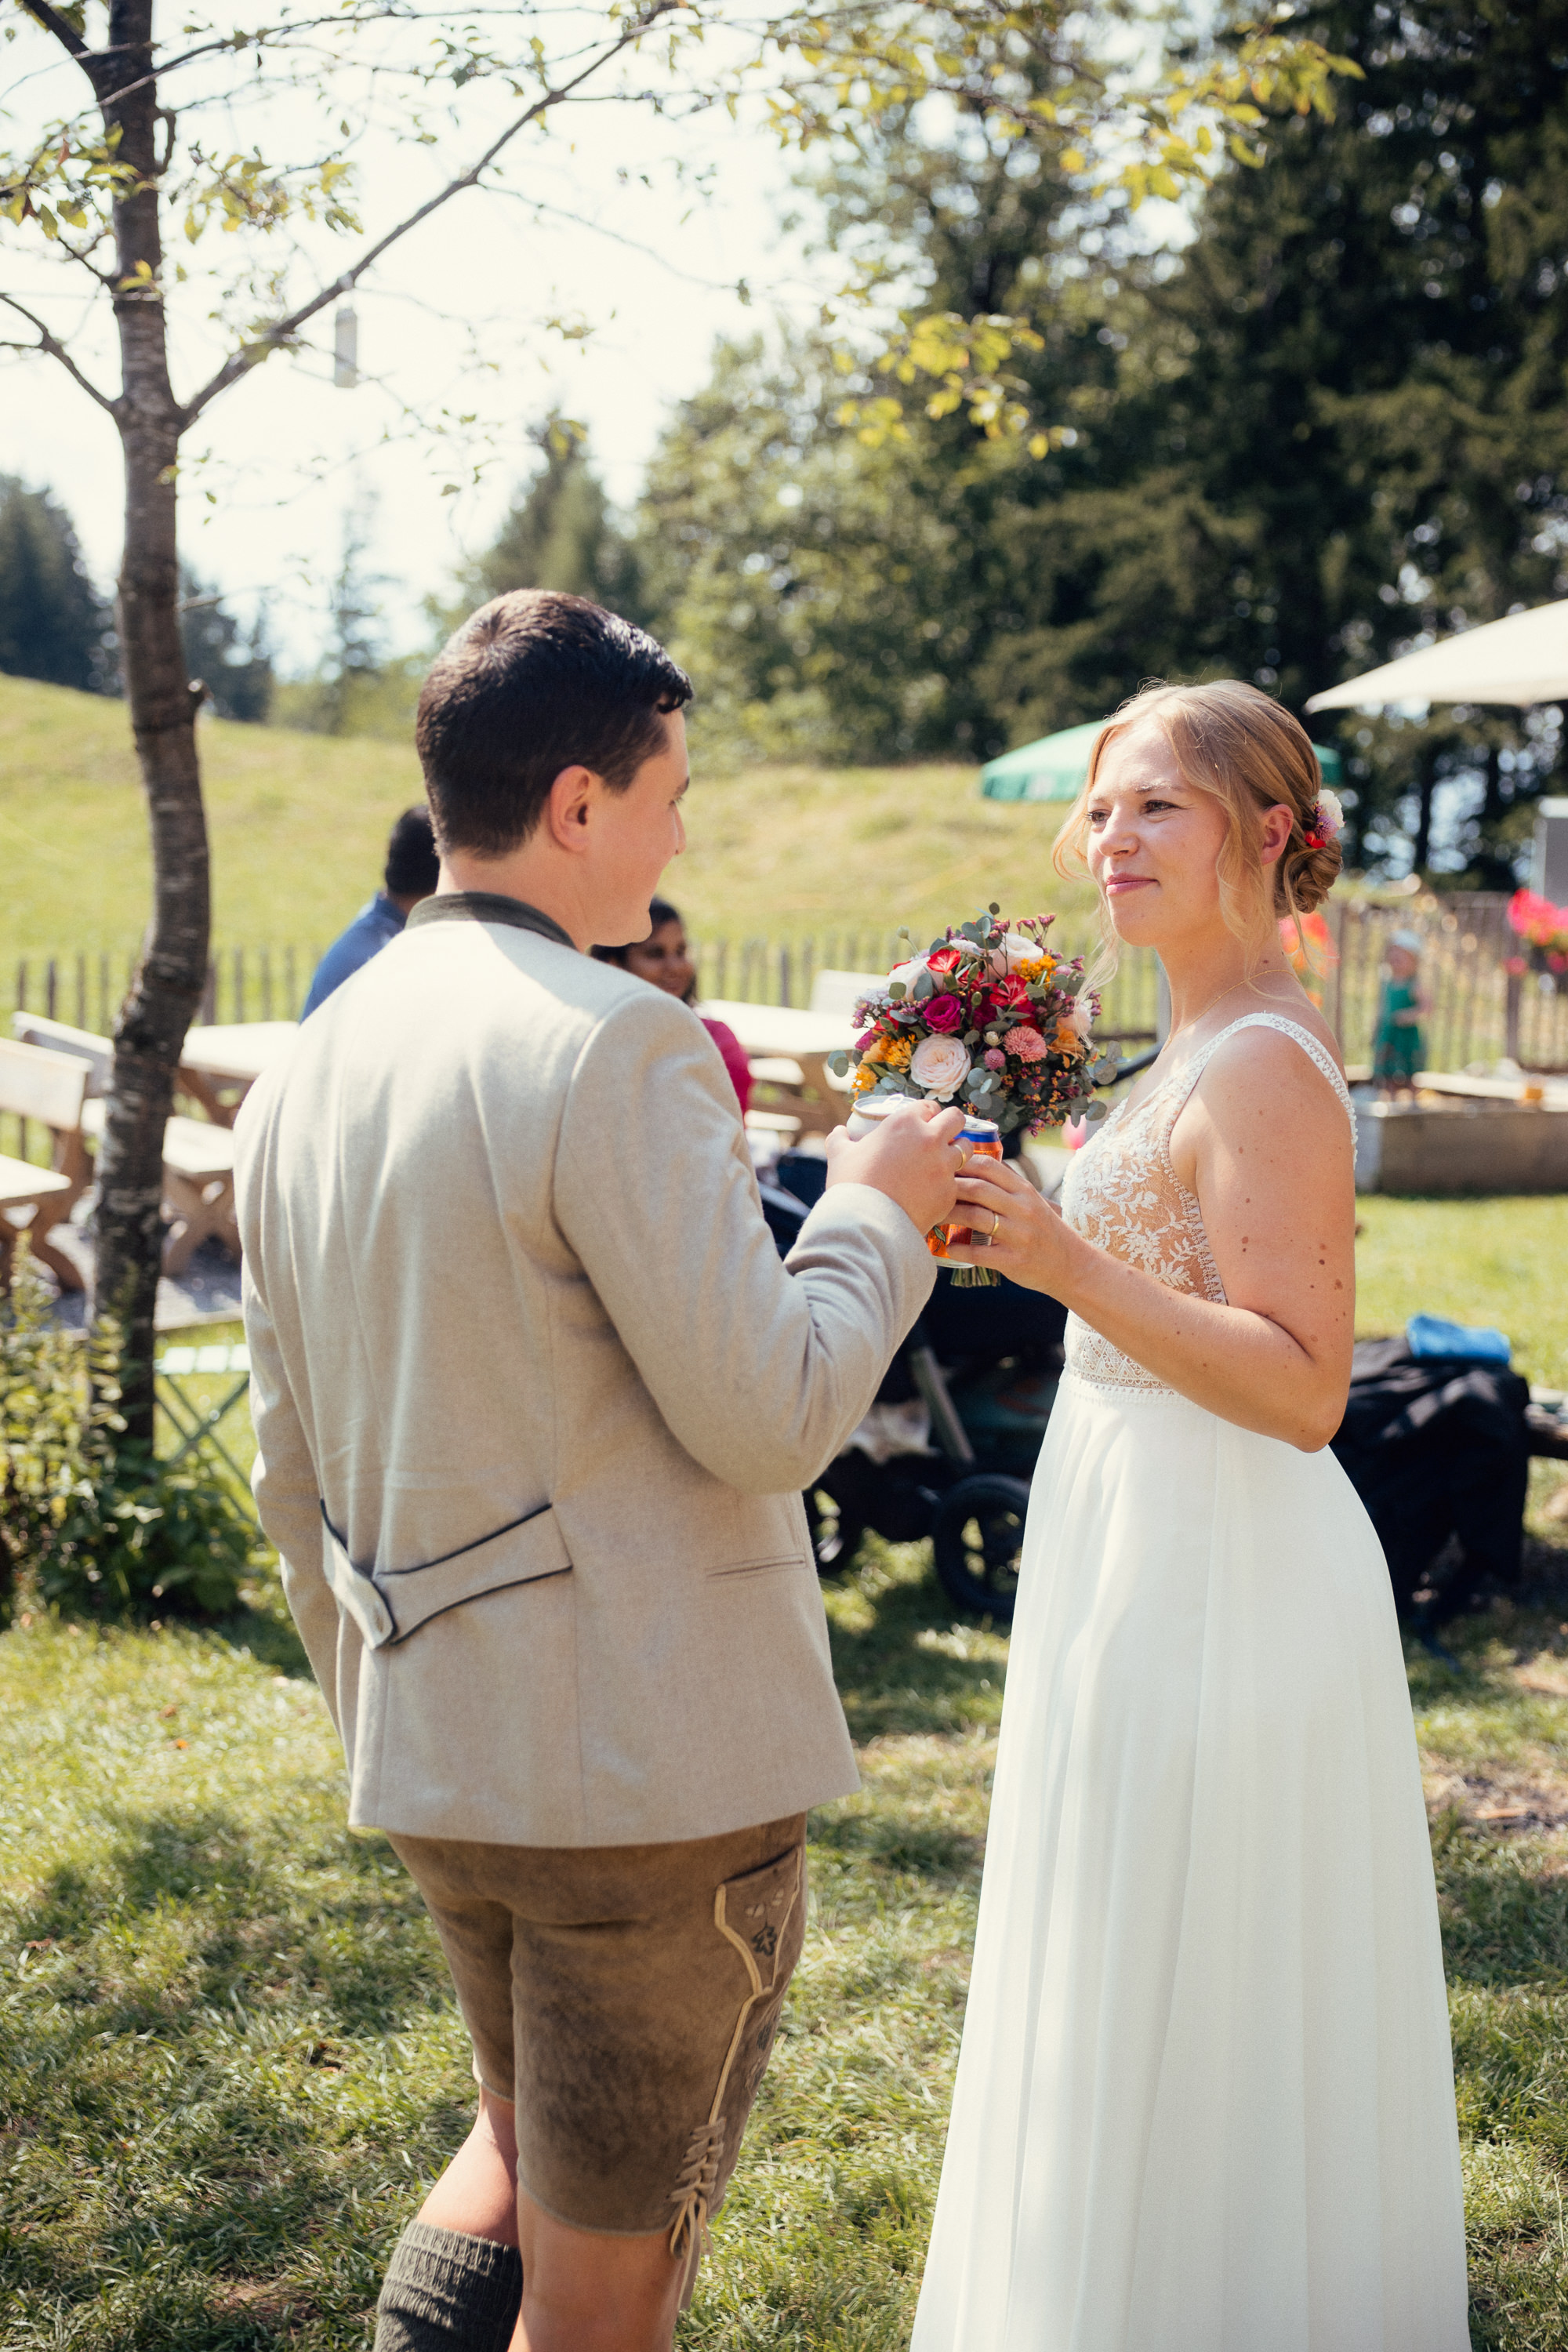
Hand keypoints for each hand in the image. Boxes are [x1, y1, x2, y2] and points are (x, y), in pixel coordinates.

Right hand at [825, 1099, 965, 1235]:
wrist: (866, 1222)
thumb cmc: (852, 1184)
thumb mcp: (839, 1155)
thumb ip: (840, 1138)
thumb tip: (839, 1132)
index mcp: (905, 1123)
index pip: (929, 1106)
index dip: (927, 1113)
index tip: (924, 1122)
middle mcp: (930, 1139)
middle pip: (956, 1119)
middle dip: (951, 1125)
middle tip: (942, 1136)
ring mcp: (943, 1166)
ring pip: (966, 1149)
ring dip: (957, 1152)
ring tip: (945, 1162)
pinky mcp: (950, 1192)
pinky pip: (958, 1182)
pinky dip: (949, 1184)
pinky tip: (937, 1190)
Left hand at [944, 1155, 1076, 1294]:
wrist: (1070, 1265)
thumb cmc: (1043, 1230)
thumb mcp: (1031, 1201)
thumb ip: (1006, 1185)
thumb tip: (973, 1162)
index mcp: (1025, 1191)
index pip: (990, 1167)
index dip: (962, 1163)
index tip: (941, 1165)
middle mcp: (1023, 1209)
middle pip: (978, 1189)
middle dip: (949, 1187)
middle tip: (926, 1190)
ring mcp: (1019, 1235)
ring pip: (976, 1218)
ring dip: (949, 1216)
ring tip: (931, 1216)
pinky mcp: (1013, 1260)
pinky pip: (979, 1253)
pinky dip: (958, 1249)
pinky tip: (947, 1247)